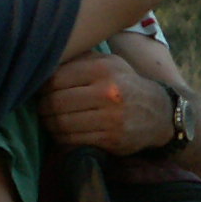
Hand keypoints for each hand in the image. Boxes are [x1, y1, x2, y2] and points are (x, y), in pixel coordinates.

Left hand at [42, 52, 175, 155]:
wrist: (161, 114)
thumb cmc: (126, 85)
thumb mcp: (110, 63)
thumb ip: (80, 61)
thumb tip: (43, 65)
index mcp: (103, 69)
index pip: (55, 79)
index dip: (41, 87)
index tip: (39, 92)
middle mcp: (108, 92)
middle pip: (56, 102)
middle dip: (43, 108)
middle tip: (41, 109)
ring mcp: (111, 118)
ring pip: (62, 124)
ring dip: (50, 125)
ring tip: (49, 121)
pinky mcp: (112, 139)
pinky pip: (74, 140)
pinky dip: (62, 139)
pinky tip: (62, 134)